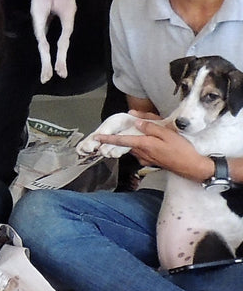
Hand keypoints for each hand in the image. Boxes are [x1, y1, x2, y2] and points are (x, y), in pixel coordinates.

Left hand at [95, 115, 210, 179]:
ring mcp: (147, 158)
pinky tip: (152, 138)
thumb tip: (137, 122)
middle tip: (133, 122)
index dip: (108, 138)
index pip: (122, 140)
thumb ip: (150, 127)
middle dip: (126, 132)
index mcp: (144, 145)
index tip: (97, 138)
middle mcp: (142, 153)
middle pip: (128, 142)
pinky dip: (142, 143)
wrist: (194, 168)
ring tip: (145, 128)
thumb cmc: (183, 150)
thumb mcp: (167, 133)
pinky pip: (142, 150)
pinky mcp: (152, 161)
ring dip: (135, 137)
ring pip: (134, 146)